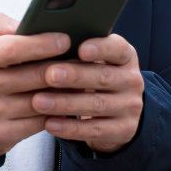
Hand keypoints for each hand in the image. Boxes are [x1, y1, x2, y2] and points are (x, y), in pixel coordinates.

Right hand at [0, 13, 69, 159]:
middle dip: (63, 66)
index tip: (65, 39)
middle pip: (34, 75)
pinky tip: (67, 101)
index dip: (42, 43)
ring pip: (43, 100)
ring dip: (67, 90)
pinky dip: (58, 111)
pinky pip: (41, 122)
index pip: (12, 49)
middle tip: (83, 58)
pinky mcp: (1, 135)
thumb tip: (28, 25)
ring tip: (81, 78)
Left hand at [32, 34, 144, 153]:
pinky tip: (49, 124)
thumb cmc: (91, 76)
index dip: (100, 48)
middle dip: (74, 76)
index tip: (80, 49)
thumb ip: (73, 50)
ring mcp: (130, 106)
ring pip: (97, 105)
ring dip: (65, 104)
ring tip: (38, 101)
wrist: (115, 112)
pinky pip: (95, 130)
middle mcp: (131, 80)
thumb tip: (39, 40)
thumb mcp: (90, 61)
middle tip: (49, 75)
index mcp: (124, 56)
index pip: (117, 48)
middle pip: (103, 77)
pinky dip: (70, 128)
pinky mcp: (124, 130)